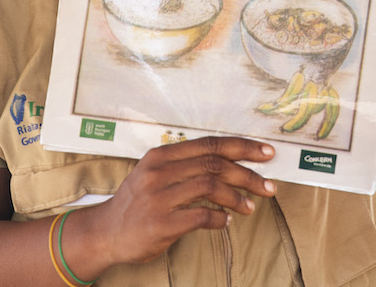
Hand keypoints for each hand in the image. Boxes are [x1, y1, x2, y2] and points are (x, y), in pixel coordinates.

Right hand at [82, 136, 275, 267]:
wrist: (106, 231)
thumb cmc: (137, 202)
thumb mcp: (155, 173)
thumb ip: (186, 165)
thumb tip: (230, 164)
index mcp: (162, 155)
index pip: (210, 144)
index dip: (242, 147)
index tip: (266, 152)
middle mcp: (160, 171)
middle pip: (215, 164)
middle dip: (248, 174)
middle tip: (268, 185)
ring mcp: (159, 197)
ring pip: (211, 187)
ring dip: (237, 197)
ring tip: (250, 206)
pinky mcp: (161, 223)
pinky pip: (201, 216)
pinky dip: (219, 219)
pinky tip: (225, 221)